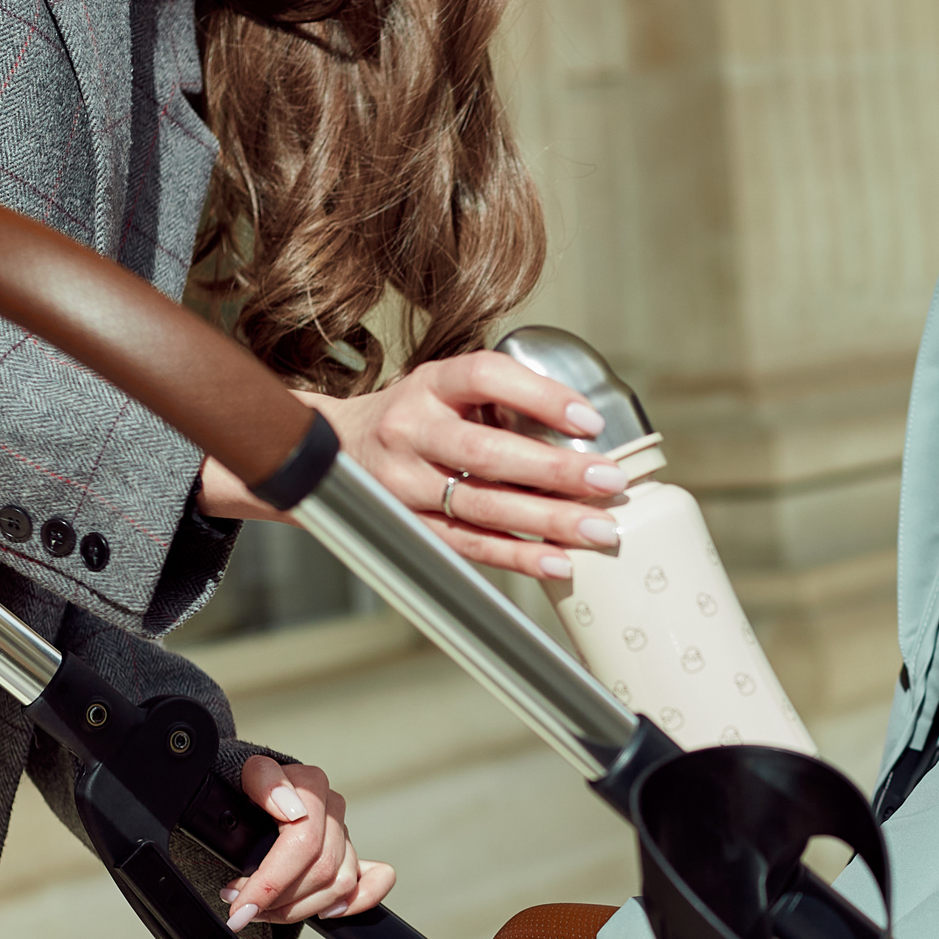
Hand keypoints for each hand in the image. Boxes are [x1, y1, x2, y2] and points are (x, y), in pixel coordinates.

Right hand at [197, 352, 626, 580]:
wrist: (329, 450)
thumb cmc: (416, 416)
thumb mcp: (448, 389)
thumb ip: (503, 400)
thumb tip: (585, 430)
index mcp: (430, 385)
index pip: (485, 376)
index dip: (540, 396)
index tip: (589, 419)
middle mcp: (411, 431)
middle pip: (486, 453)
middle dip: (554, 470)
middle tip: (608, 481)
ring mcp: (403, 484)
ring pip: (480, 506)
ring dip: (546, 521)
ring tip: (598, 529)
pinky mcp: (406, 525)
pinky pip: (467, 545)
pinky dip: (516, 557)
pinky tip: (557, 562)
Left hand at [219, 755, 395, 930]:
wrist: (248, 796)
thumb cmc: (245, 792)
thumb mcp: (244, 778)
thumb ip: (265, 782)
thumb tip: (291, 811)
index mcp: (312, 785)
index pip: (303, 842)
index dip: (270, 882)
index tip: (238, 905)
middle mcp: (332, 807)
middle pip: (321, 869)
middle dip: (277, 899)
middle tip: (241, 909)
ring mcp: (345, 832)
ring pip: (340, 884)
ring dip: (300, 908)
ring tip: (263, 910)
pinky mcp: (354, 853)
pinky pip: (378, 878)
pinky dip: (360, 900)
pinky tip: (326, 911)